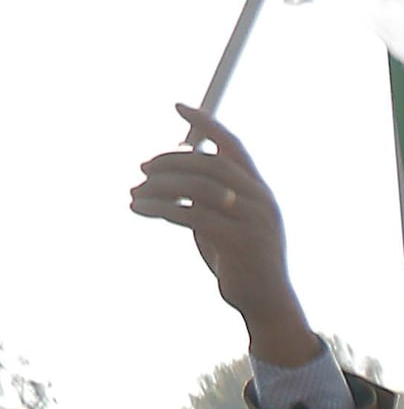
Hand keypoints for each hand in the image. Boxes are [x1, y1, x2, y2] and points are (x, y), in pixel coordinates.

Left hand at [129, 108, 320, 369]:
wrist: (264, 301)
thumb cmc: (240, 260)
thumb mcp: (227, 220)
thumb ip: (210, 194)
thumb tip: (172, 166)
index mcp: (259, 190)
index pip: (233, 145)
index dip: (206, 123)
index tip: (178, 106)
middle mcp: (260, 200)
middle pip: (208, 164)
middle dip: (170, 161)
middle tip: (142, 169)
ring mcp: (252, 220)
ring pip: (197, 187)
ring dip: (158, 186)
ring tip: (134, 193)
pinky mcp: (238, 241)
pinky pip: (190, 215)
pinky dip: (159, 209)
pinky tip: (138, 209)